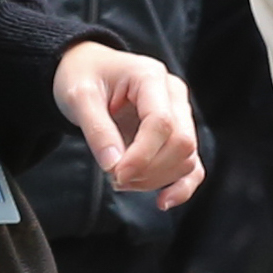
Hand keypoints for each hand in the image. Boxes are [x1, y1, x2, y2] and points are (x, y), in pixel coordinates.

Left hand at [51, 40, 204, 205]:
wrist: (88, 70)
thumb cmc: (83, 76)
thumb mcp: (79, 97)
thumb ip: (97, 130)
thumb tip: (114, 165)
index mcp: (151, 77)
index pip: (162, 122)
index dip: (142, 155)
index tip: (115, 174)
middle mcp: (173, 94)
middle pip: (181, 143)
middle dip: (148, 170)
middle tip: (113, 177)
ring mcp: (180, 115)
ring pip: (187, 158)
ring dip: (155, 179)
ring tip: (120, 178)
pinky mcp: (178, 135)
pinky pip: (193, 166)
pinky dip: (181, 187)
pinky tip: (162, 201)